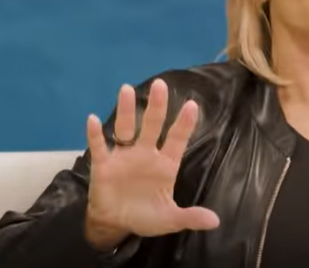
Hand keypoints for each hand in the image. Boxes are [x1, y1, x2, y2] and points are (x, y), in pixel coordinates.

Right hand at [84, 79, 219, 249]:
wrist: (116, 224)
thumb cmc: (146, 216)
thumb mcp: (170, 219)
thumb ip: (190, 217)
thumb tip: (215, 222)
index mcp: (165, 164)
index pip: (177, 139)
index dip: (184, 124)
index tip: (192, 105)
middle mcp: (146, 154)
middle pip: (151, 126)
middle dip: (157, 107)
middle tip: (160, 84)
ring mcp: (124, 157)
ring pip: (125, 128)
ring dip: (125, 110)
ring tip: (126, 89)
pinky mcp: (104, 165)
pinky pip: (99, 147)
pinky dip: (95, 134)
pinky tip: (93, 120)